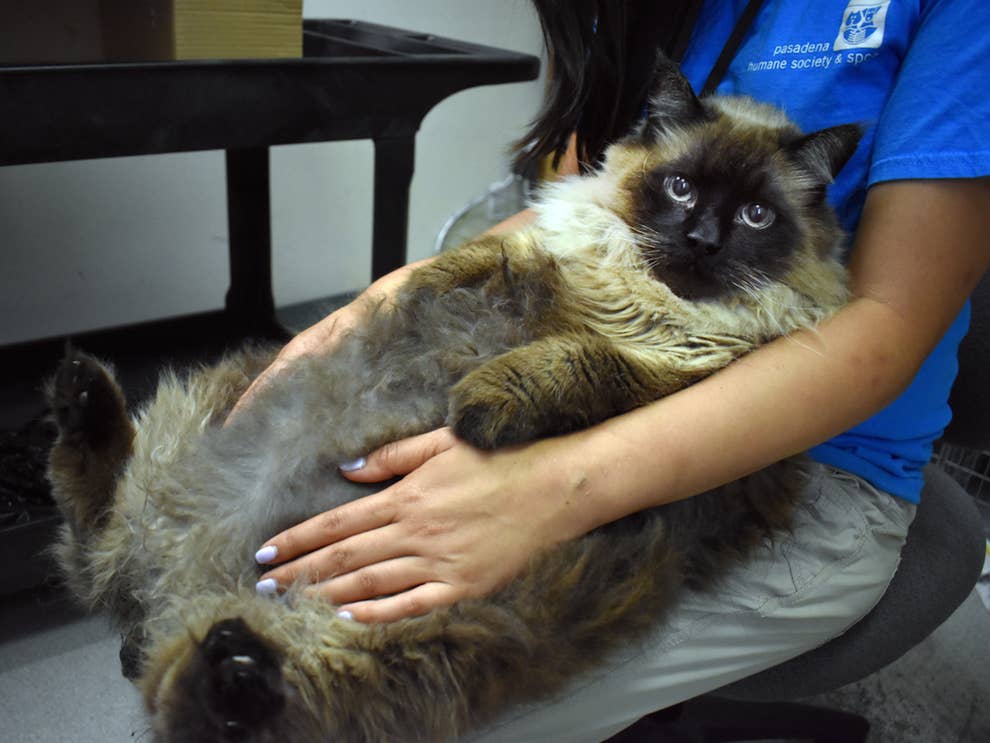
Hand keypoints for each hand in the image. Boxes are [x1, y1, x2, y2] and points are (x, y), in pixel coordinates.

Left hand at [254, 428, 590, 622]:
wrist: (552, 488)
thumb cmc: (498, 459)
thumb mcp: (442, 443)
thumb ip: (392, 457)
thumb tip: (347, 469)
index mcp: (407, 496)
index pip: (338, 522)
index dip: (298, 538)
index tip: (265, 551)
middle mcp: (416, 533)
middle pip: (343, 557)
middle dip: (299, 572)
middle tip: (264, 586)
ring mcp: (438, 563)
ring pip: (369, 584)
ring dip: (326, 594)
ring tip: (293, 604)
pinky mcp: (461, 586)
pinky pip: (410, 606)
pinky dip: (377, 614)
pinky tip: (349, 617)